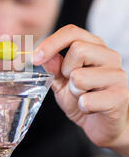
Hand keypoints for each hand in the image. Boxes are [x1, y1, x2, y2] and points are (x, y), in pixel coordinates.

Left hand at [33, 24, 128, 152]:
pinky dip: (82, 107)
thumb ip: (54, 68)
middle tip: (71, 83)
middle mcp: (110, 56)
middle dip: (66, 70)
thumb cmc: (85, 98)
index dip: (51, 43)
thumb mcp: (63, 82)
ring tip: (83, 96)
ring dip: (74, 91)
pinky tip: (91, 108)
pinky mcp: (120, 96)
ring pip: (80, 76)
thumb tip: (45, 57)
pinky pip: (87, 100)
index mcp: (95, 47)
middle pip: (78, 49)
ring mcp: (117, 75)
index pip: (72, 32)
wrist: (103, 124)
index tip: (35, 58)